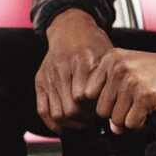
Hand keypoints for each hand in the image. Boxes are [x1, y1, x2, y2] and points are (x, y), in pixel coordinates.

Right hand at [35, 9, 112, 132]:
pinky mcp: (40, 80)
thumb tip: (115, 112)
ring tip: (81, 121)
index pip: (86, 98)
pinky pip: (42, 109)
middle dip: (85, 119)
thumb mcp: (107, 57)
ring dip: (72, 123)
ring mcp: (50, 76)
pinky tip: (63, 127)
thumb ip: (110, 82)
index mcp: (83, 62)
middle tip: (93, 119)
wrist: (70, 28)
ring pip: (58, 113)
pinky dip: (52, 124)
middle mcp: (64, 69)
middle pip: (72, 108)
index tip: (103, 112)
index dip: (95, 110)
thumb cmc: (93, 45)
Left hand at [85, 37, 155, 133]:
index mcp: (110, 59)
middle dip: (117, 114)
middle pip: (101, 110)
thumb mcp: (131, 78)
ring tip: (144, 106)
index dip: (103, 104)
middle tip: (134, 105)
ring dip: (131, 119)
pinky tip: (151, 109)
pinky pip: (131, 124)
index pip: (88, 94)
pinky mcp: (145, 95)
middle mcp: (117, 68)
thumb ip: (114, 100)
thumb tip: (112, 128)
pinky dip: (141, 123)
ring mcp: (131, 81)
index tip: (118, 102)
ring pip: (116, 120)